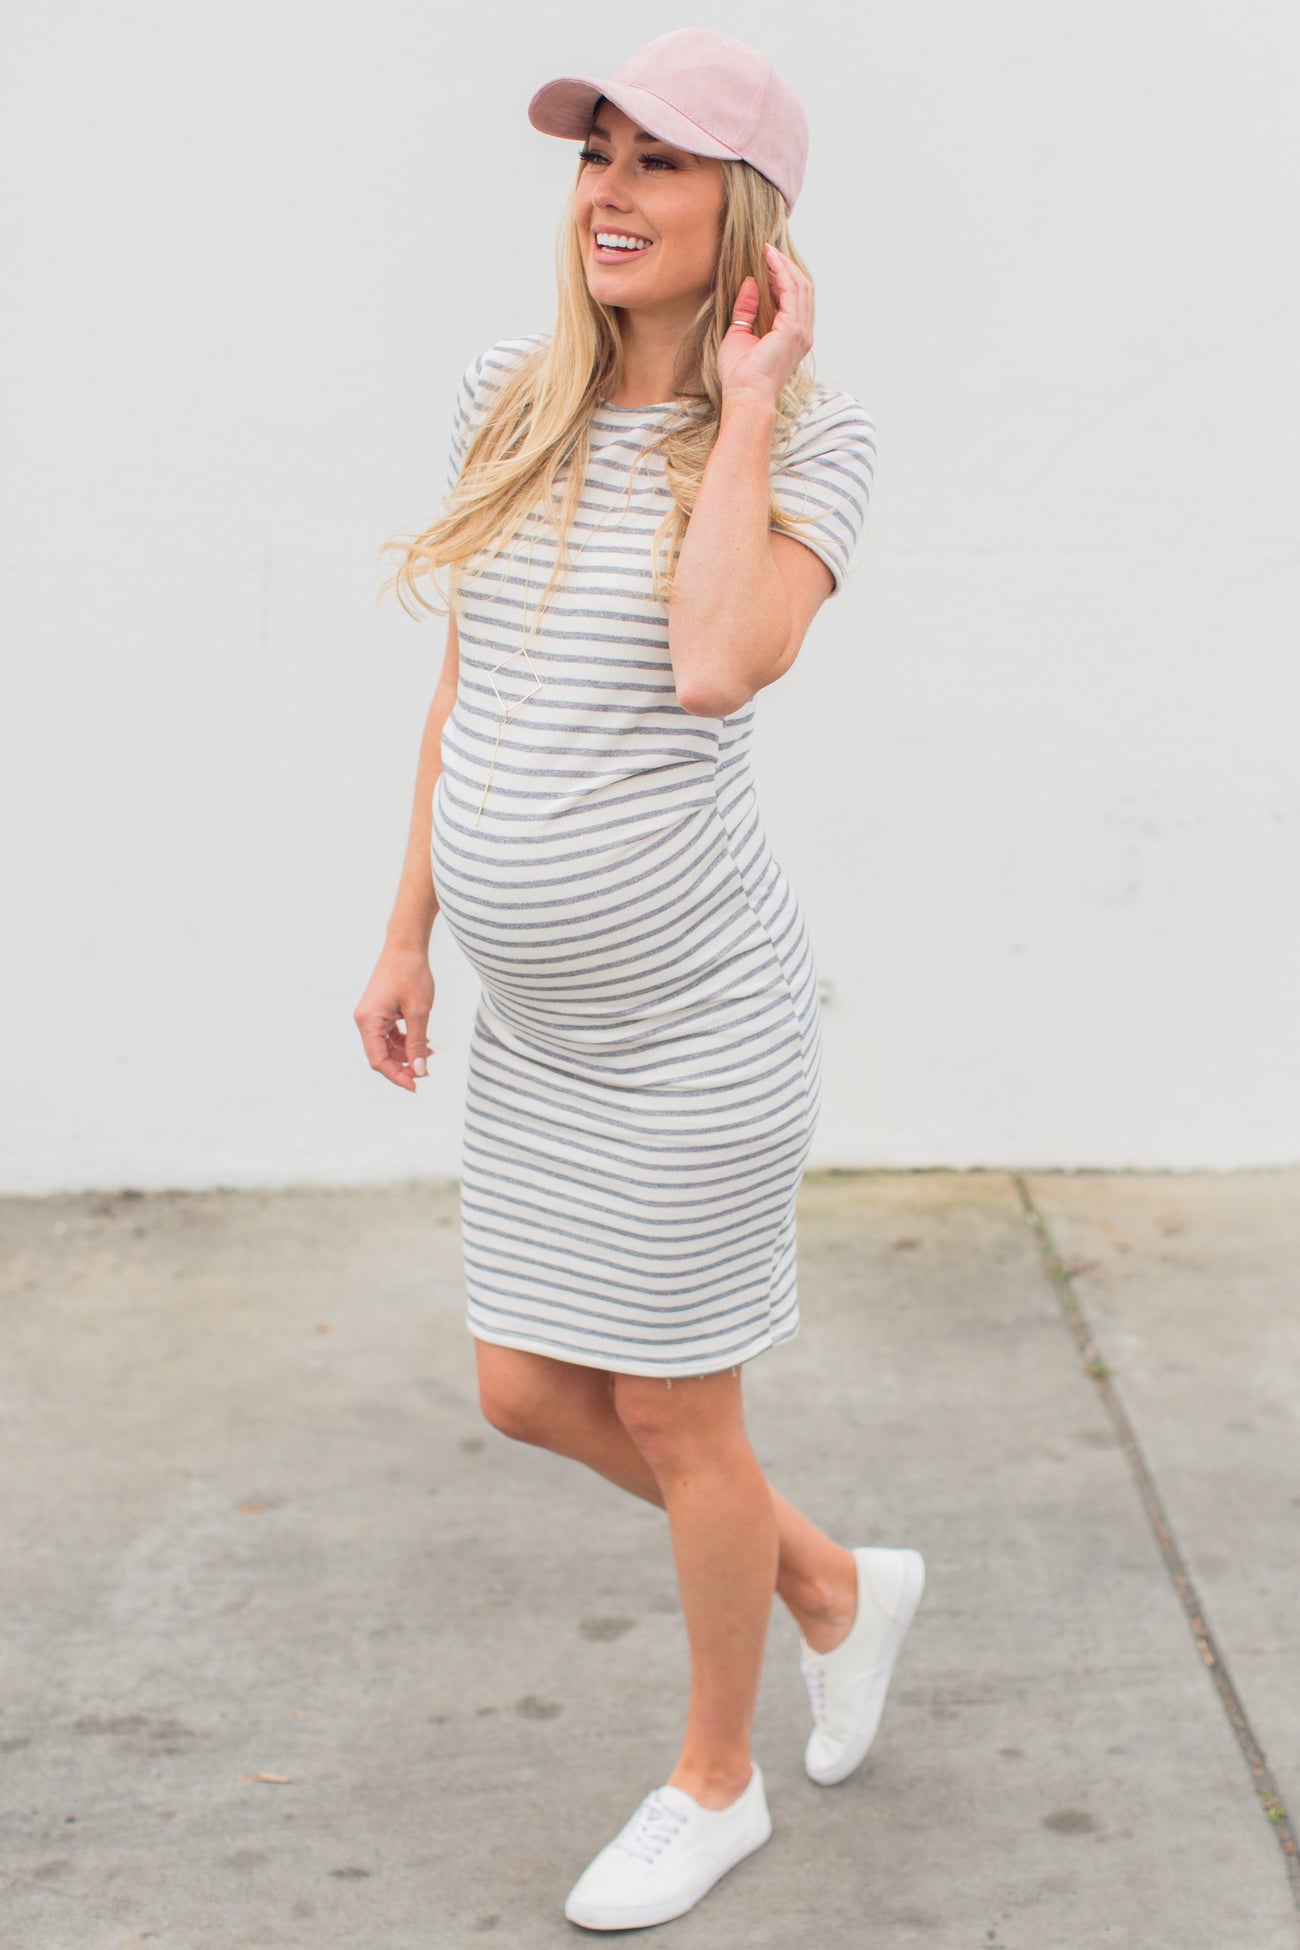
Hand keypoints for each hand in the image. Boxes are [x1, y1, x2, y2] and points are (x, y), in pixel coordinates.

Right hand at [354, 944, 435, 1091]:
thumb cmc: (411, 974)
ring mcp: (371, 1015)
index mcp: (368, 1021)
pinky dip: (405, 1041)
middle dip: (402, 1066)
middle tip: (425, 1073)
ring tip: (428, 1055)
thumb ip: (417, 1043)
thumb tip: (419, 1070)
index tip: (416, 1085)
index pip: (378, 1060)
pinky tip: (423, 1042)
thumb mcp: (419, 1011)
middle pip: (380, 1055)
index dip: (397, 1076)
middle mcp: (364, 1020)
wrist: (406, 946)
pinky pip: (389, 1035)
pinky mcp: (379, 1011)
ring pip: (386, 1046)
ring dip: (405, 1054)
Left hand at [717, 242, 813, 408]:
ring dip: (784, 266)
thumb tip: (750, 282)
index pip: (795, 299)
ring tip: (768, 252)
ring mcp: (801, 332)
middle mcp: (803, 334)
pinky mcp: (793, 330)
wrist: (745, 395)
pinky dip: (782, 273)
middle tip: (768, 250)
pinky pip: (792, 292)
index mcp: (793, 337)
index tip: (766, 261)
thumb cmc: (740, 375)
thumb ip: (745, 309)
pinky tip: (769, 262)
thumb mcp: (738, 334)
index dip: (783, 277)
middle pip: (802, 289)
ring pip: (800, 287)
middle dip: (786, 267)